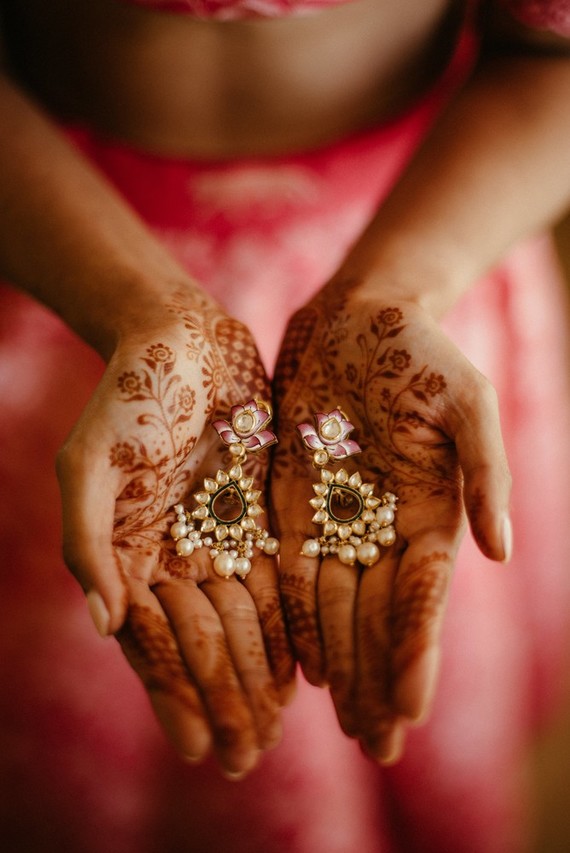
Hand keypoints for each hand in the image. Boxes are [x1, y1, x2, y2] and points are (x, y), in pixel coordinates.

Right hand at [56, 287, 294, 776]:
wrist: (180, 340)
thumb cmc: (130, 395)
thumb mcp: (90, 460)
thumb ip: (87, 540)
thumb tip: (103, 624)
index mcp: (130, 555)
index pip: (154, 642)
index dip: (177, 697)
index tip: (201, 749)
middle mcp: (174, 556)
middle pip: (202, 644)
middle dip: (222, 701)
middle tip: (246, 757)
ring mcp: (219, 537)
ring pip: (241, 622)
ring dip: (255, 677)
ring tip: (274, 728)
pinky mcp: (259, 514)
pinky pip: (275, 581)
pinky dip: (284, 625)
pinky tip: (301, 666)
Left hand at [272, 282, 510, 762]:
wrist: (358, 318)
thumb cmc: (421, 352)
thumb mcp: (466, 402)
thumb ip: (483, 472)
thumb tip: (499, 553)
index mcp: (430, 512)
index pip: (423, 599)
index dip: (415, 653)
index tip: (409, 709)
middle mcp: (384, 526)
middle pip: (380, 618)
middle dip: (380, 680)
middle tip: (377, 746)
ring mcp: (337, 517)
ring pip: (337, 606)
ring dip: (341, 665)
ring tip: (342, 723)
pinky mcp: (291, 501)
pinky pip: (291, 569)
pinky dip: (297, 619)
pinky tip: (300, 664)